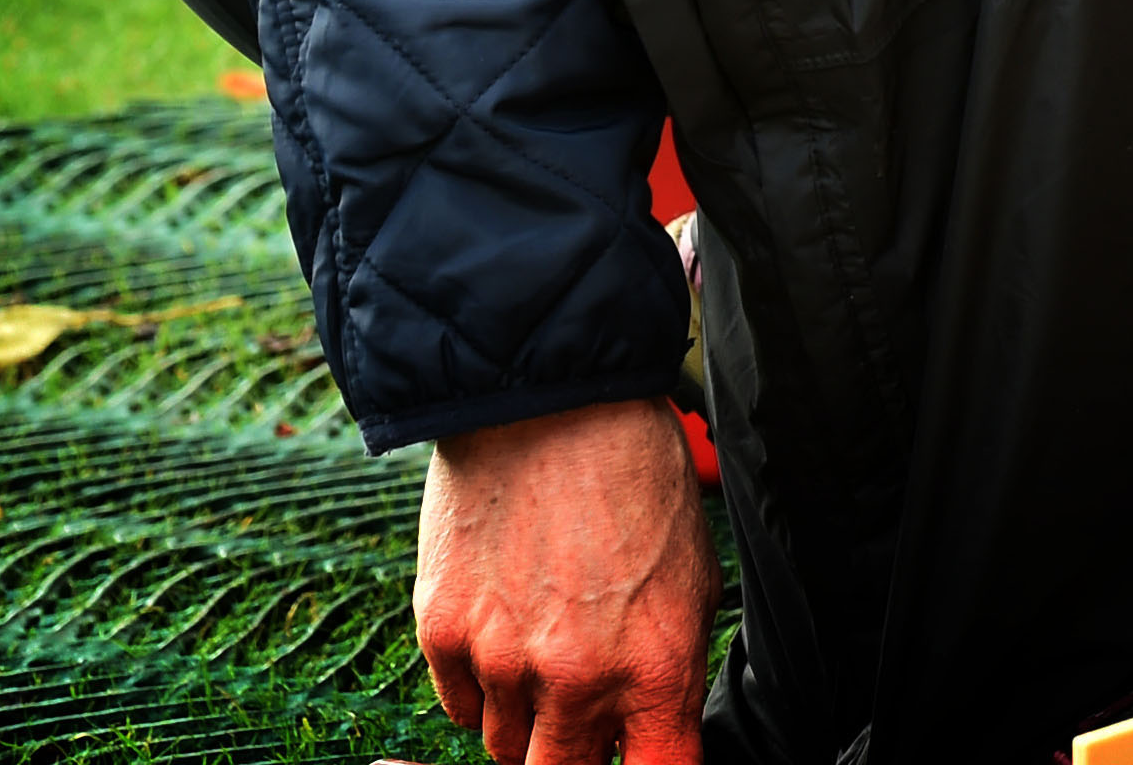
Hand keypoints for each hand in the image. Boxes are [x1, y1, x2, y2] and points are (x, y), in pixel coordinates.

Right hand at [415, 397, 710, 762]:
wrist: (549, 403)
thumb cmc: (634, 477)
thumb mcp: (690, 573)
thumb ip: (664, 666)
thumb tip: (647, 725)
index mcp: (656, 664)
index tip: (639, 758)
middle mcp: (578, 678)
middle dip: (575, 758)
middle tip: (584, 711)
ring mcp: (503, 661)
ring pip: (504, 748)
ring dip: (525, 720)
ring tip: (544, 648)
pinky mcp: (443, 636)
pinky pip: (459, 706)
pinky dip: (480, 686)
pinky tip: (503, 629)